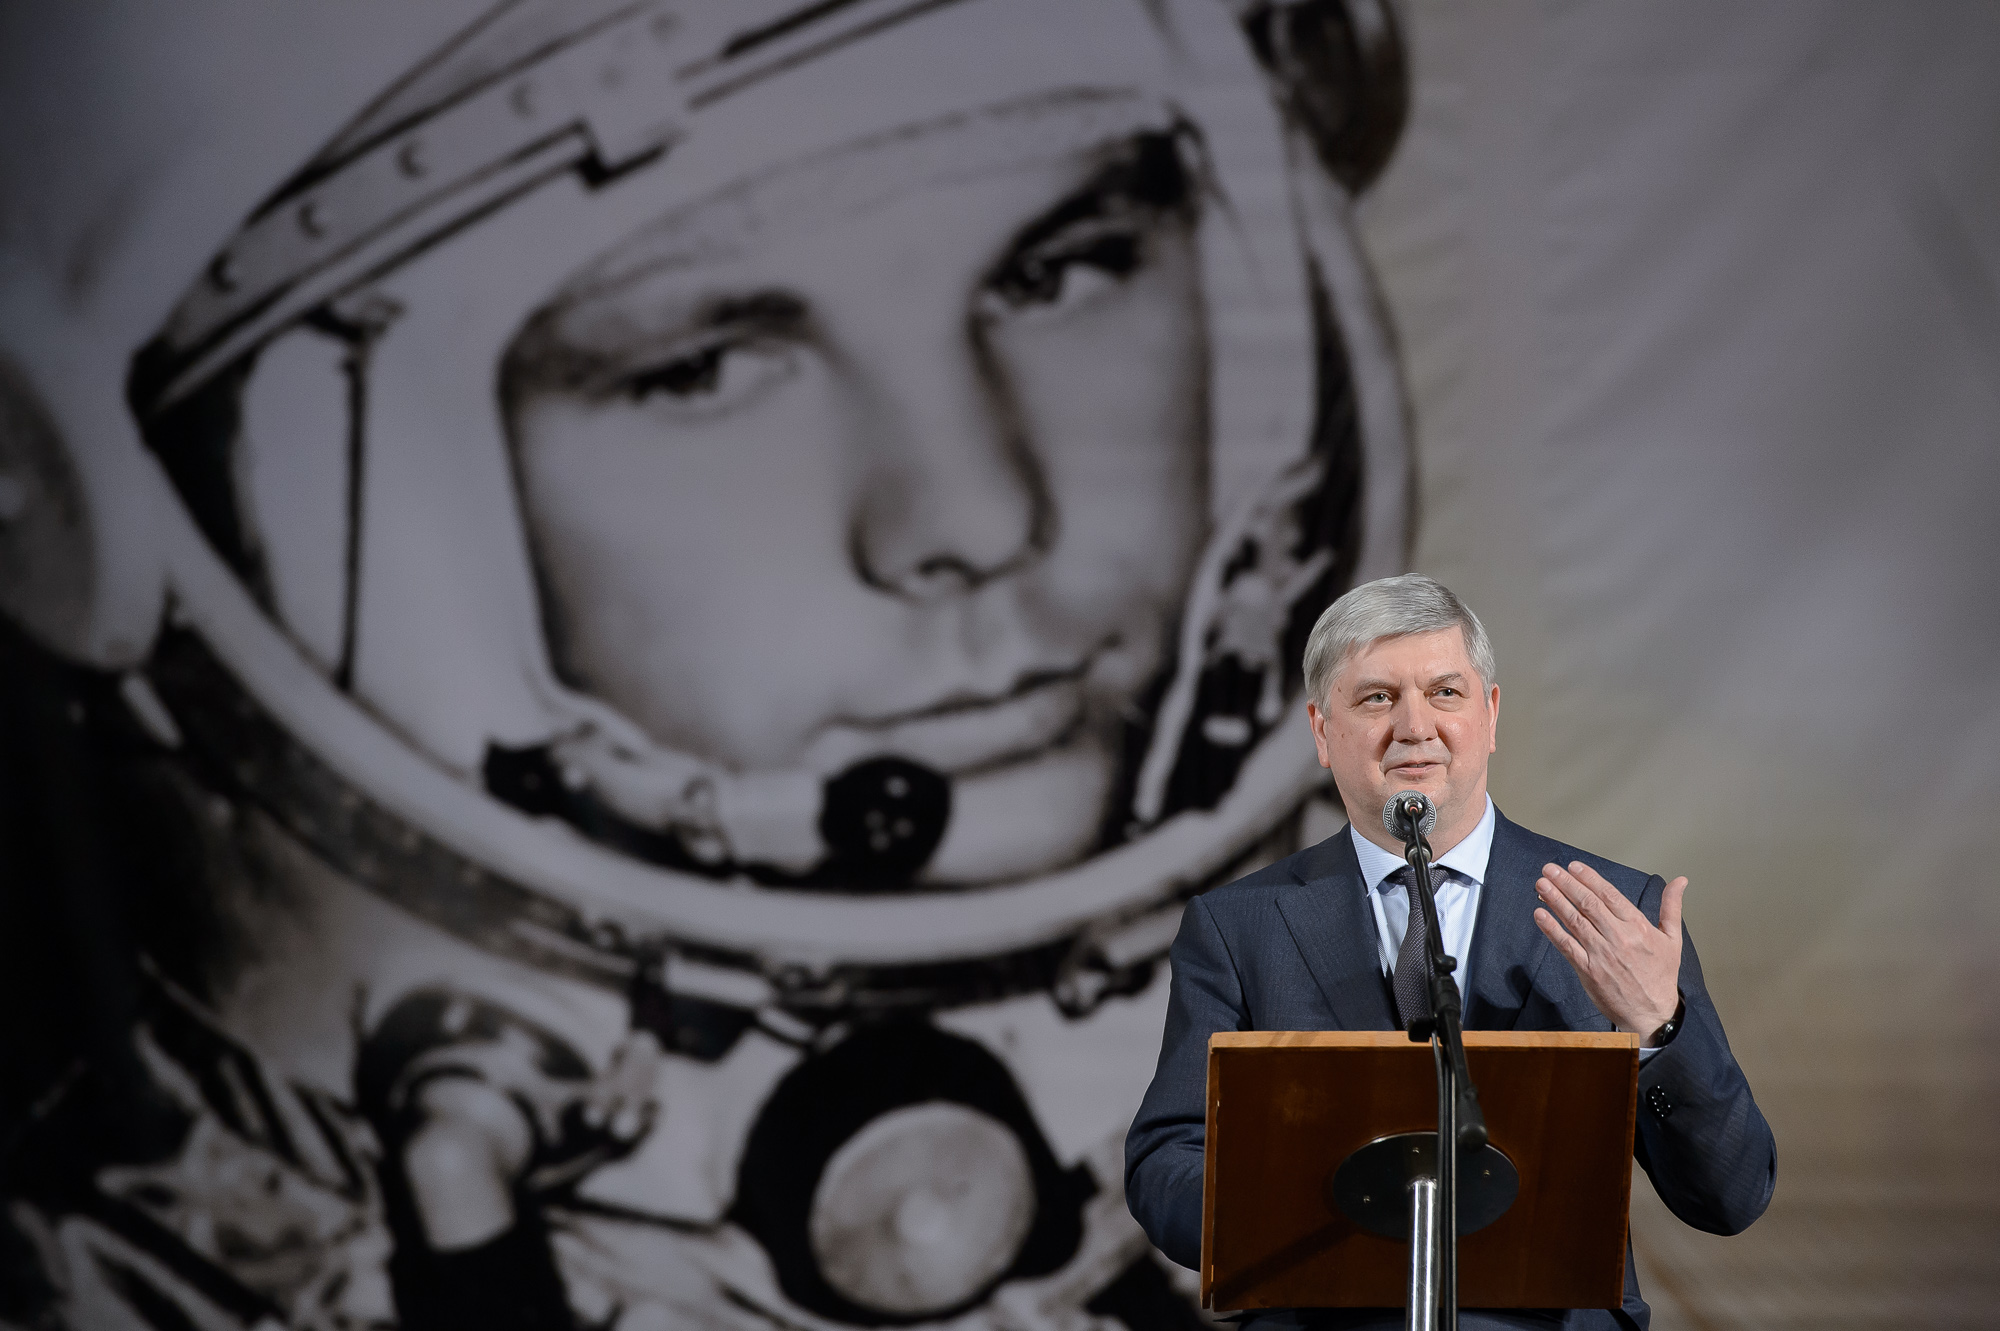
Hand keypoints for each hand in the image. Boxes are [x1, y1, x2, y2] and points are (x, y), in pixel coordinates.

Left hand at [1533, 861, 1684, 1039]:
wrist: (1652, 1013)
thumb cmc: (1661, 975)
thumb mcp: (1672, 939)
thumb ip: (1671, 907)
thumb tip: (1680, 881)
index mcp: (1638, 927)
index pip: (1610, 895)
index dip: (1589, 878)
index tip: (1573, 866)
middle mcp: (1619, 937)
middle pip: (1588, 904)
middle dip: (1566, 884)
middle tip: (1550, 869)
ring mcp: (1602, 954)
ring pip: (1575, 921)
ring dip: (1555, 900)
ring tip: (1541, 884)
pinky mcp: (1588, 970)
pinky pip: (1566, 945)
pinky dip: (1551, 929)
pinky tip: (1540, 914)